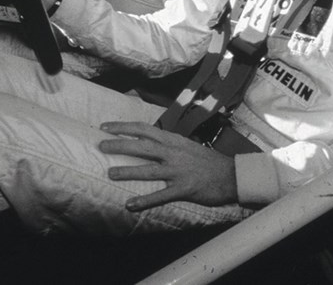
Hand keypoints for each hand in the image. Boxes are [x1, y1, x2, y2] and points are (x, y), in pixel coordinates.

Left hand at [99, 121, 236, 211]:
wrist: (231, 175)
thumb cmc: (207, 161)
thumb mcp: (187, 146)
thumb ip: (168, 144)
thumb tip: (149, 142)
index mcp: (173, 140)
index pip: (143, 129)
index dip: (123, 127)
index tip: (105, 127)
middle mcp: (173, 153)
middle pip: (141, 146)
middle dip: (119, 145)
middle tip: (101, 146)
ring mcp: (178, 171)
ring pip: (147, 170)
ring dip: (127, 171)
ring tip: (110, 173)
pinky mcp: (183, 189)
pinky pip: (160, 196)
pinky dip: (144, 201)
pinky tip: (130, 205)